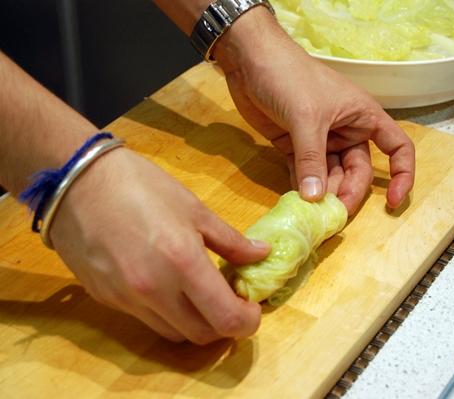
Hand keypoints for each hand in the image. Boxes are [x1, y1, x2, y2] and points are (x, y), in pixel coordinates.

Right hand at [50, 147, 269, 343]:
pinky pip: (146, 320)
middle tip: (230, 300)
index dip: (247, 321)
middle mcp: (155, 291)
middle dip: (224, 325)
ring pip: (174, 333)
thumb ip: (231, 240)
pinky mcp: (106, 300)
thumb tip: (262, 254)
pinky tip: (168, 287)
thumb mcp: (194, 208)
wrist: (77, 180)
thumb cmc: (142, 186)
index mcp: (183, 264)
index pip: (226, 319)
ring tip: (200, 295)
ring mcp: (127, 300)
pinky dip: (166, 313)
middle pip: (202, 335)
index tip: (251, 306)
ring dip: (196, 322)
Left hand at [214, 7, 414, 214]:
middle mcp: (347, 131)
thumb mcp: (306, 118)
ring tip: (314, 214)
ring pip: (331, 176)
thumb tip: (316, 199)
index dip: (401, 175)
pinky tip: (298, 204)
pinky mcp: (295, 147)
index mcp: (363, 117)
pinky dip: (303, 189)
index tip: (391, 201)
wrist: (250, 59)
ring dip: (325, 195)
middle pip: (358, 171)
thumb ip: (312, 160)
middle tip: (333, 215)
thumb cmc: (289, 78)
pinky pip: (305, 175)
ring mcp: (320, 141)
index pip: (397, 147)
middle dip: (349, 193)